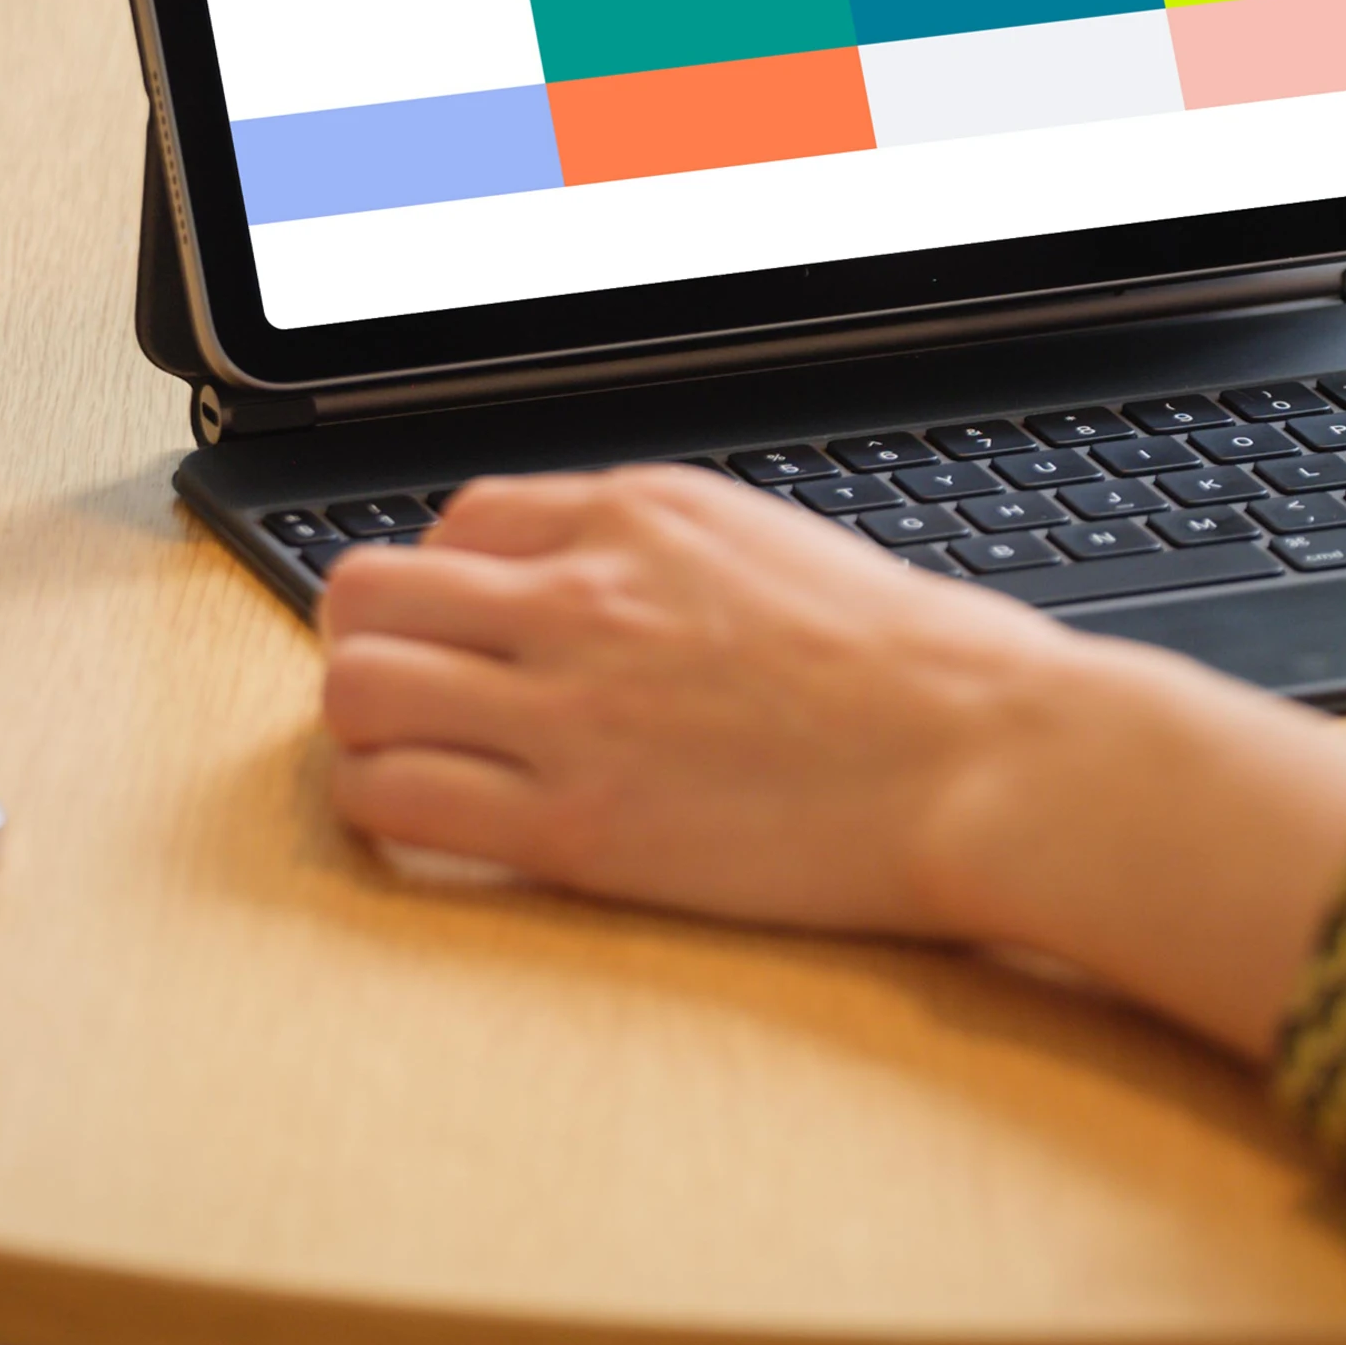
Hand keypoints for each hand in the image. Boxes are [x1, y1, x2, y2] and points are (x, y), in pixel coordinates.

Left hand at [316, 467, 1345, 1055]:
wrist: (991, 755)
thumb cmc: (927, 672)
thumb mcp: (781, 551)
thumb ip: (671, 560)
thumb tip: (610, 588)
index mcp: (640, 514)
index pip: (461, 519)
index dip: (454, 585)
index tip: (478, 637)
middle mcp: (582, 595)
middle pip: (367, 590)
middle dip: (372, 643)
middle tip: (414, 697)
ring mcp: (568, 709)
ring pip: (354, 691)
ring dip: (363, 729)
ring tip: (412, 765)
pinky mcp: (573, 824)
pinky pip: (396, 801)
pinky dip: (385, 814)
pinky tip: (429, 829)